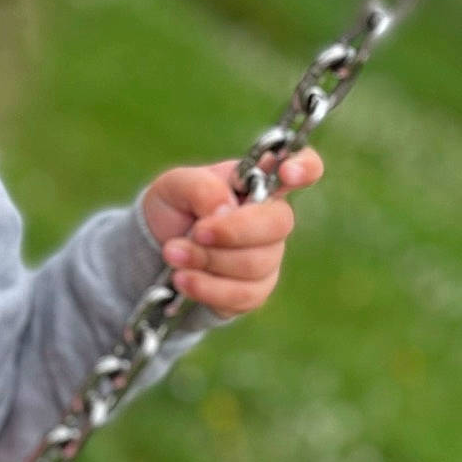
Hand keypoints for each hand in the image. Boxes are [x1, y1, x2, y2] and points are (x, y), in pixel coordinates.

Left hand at [140, 149, 323, 316]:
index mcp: (257, 182)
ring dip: (208, 260)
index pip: (302, 166)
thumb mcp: (175, 185)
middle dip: (233, 231)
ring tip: (173, 253)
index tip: (287, 173)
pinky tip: (182, 279)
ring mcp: (267, 256)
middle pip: (280, 224)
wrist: (156, 251)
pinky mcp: (254, 290)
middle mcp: (270, 219)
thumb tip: (227, 210)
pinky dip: (207, 288)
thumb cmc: (174, 208)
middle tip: (196, 231)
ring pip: (256, 264)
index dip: (304, 167)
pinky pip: (242, 294)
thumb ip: (201, 187)